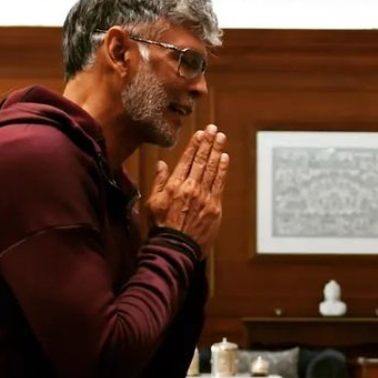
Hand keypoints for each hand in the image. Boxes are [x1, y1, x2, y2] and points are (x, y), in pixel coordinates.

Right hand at [147, 124, 230, 251]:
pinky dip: (222, 169)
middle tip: (213, 129)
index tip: (200, 134)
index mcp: (174, 185)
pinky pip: (219, 184)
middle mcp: (190, 188)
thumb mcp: (152, 202)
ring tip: (221, 137)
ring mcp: (204, 197)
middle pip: (201, 161)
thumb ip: (159, 182)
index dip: (194, 145)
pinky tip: (225, 158)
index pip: (186, 160)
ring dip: (217, 151)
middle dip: (208, 143)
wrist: (175, 248)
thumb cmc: (161, 227)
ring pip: (211, 169)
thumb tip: (162, 164)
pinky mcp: (214, 207)